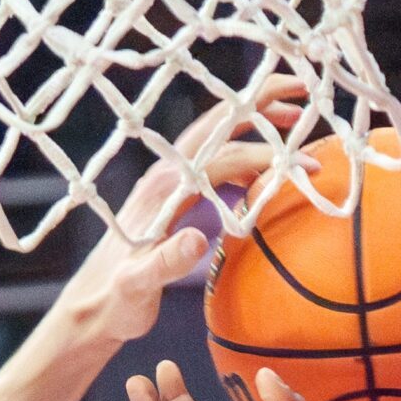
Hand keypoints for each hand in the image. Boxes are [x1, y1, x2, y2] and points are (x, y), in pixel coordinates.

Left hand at [52, 91, 305, 348]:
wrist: (90, 308)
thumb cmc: (115, 302)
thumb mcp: (138, 287)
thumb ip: (164, 264)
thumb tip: (197, 239)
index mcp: (163, 189)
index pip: (224, 157)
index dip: (269, 159)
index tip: (309, 167)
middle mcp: (164, 174)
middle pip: (218, 124)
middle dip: (261, 102)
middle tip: (304, 91)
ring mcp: (165, 180)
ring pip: (215, 135)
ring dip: (252, 121)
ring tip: (294, 119)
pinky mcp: (167, 193)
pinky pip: (210, 157)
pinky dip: (239, 149)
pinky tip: (259, 164)